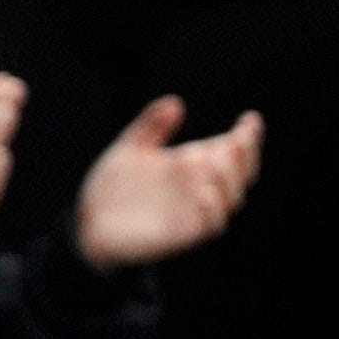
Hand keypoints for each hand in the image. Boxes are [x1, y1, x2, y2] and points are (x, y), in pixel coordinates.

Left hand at [69, 94, 262, 270]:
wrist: (88, 222)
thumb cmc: (113, 186)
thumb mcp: (130, 149)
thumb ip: (151, 126)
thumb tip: (174, 102)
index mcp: (192, 165)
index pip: (231, 150)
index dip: (247, 136)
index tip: (250, 119)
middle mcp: (200, 188)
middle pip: (239, 173)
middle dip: (243, 156)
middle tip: (235, 140)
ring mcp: (194, 213)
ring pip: (230, 199)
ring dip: (228, 180)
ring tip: (214, 160)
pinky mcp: (182, 235)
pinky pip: (208, 226)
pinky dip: (211, 210)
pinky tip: (204, 194)